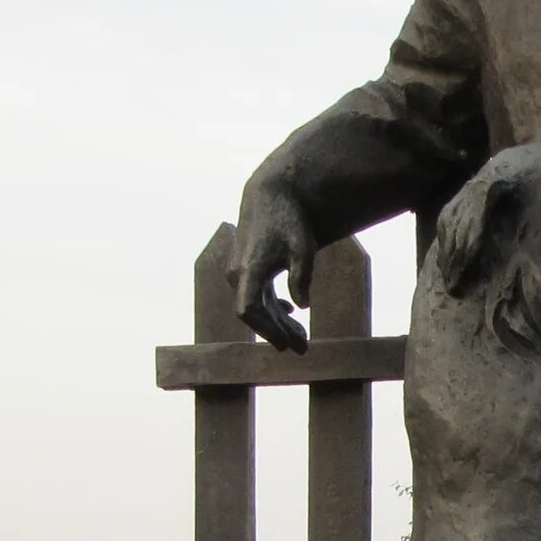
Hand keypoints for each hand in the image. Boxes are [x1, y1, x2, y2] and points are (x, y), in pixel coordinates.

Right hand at [233, 185, 316, 353]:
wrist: (271, 194)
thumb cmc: (289, 219)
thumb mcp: (303, 247)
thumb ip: (301, 277)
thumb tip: (302, 306)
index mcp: (248, 269)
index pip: (248, 310)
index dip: (266, 330)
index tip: (286, 343)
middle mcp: (237, 272)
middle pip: (253, 314)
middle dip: (277, 332)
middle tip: (302, 347)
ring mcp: (237, 270)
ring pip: (254, 306)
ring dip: (277, 322)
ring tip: (301, 335)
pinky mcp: (243, 267)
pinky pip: (254, 295)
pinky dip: (272, 307)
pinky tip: (292, 312)